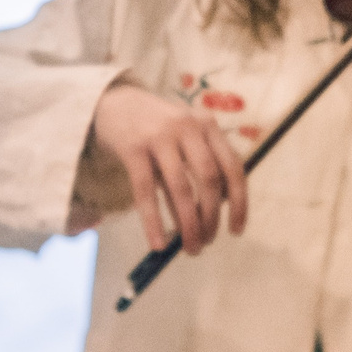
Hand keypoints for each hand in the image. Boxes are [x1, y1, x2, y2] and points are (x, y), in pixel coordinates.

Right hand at [90, 82, 249, 254]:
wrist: (112, 103)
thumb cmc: (155, 129)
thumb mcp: (182, 141)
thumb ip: (197, 171)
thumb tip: (209, 218)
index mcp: (207, 125)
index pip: (233, 167)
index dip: (239, 202)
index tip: (236, 230)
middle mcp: (188, 127)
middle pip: (209, 179)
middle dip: (211, 217)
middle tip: (207, 243)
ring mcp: (159, 136)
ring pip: (181, 188)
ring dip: (189, 224)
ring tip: (190, 248)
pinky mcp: (132, 148)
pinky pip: (146, 192)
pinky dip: (154, 222)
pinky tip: (158, 244)